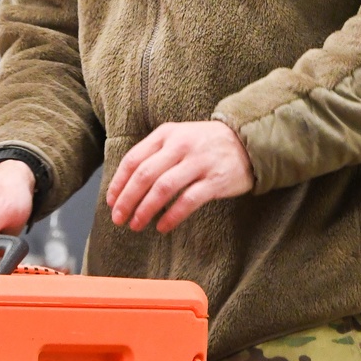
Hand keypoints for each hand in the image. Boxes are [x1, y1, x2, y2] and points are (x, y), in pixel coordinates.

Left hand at [106, 120, 253, 233]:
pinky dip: (171, 216)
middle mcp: (181, 145)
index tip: (111, 202)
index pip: (133, 160)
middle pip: (144, 175)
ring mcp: (199, 162)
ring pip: (163, 188)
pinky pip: (188, 201)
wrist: (248, 140)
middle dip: (127, 200)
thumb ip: (155, 154)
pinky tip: (162, 226)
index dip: (118, 183)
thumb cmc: (206, 143)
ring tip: (136, 225)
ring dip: (145, 210)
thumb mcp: (179, 137)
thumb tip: (126, 185)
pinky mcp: (215, 180)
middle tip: (119, 219)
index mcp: (167, 134)